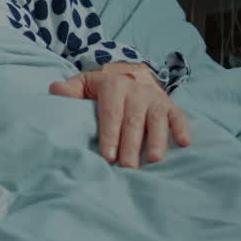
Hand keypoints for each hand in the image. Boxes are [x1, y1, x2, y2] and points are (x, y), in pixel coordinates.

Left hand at [49, 65, 191, 167]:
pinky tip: (184, 143)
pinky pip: (178, 116)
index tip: (107, 156)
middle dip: (130, 144)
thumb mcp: (84, 84)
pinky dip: (182, 129)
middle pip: (133, 121)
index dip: (109, 135)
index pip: (111, 113)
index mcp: (113, 85)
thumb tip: (55, 89)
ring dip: (157, 140)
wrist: (130, 73)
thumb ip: (70, 89)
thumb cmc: (102, 88)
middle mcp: (136, 90)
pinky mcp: (170, 104)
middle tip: (127, 167)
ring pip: (156, 120)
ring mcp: (154, 97)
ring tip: (154, 159)